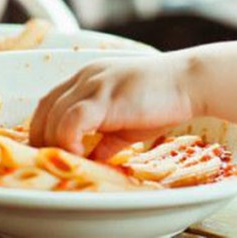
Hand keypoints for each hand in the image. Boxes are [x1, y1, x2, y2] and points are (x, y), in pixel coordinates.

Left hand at [29, 54, 197, 160]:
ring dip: (57, 145)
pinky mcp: (105, 97)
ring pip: (52, 118)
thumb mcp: (128, 121)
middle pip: (43, 110)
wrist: (192, 81)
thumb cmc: (166, 99)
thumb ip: (106, 137)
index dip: (45, 130)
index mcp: (89, 77)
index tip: (56, 152)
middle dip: (44, 140)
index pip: (49, 103)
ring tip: (75, 161)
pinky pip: (70, 122)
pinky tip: (84, 154)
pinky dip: (69, 142)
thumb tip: (92, 160)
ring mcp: (94, 84)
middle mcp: (86, 76)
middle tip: (60, 161)